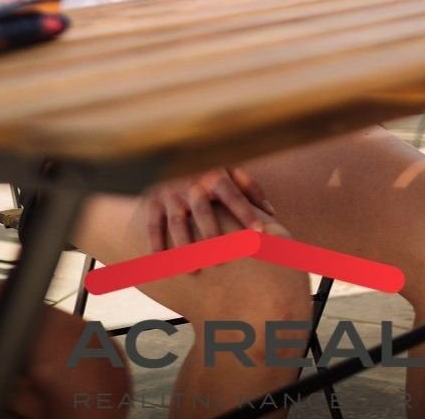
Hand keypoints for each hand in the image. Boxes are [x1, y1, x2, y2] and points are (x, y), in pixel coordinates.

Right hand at [145, 166, 278, 252]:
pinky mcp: (153, 200)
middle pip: (202, 211)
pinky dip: (156, 242)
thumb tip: (271, 213)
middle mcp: (192, 183)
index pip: (233, 196)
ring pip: (177, 221)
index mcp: (215, 175)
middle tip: (221, 261)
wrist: (169, 155)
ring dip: (184, 245)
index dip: (246, 213)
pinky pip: (154, 224)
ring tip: (194, 269)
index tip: (260, 232)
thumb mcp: (230, 172)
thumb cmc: (210, 172)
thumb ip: (250, 189)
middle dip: (211, 235)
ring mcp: (171, 192)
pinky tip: (162, 260)